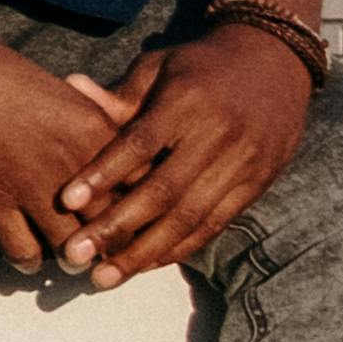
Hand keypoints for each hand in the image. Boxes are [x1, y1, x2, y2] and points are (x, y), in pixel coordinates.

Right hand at [0, 20, 143, 275]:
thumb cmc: (1, 76)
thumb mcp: (66, 94)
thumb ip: (99, 127)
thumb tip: (122, 163)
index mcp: (97, 131)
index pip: (143, 188)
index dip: (143, 212)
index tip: (137, 223)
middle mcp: (72, 162)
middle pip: (113, 224)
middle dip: (113, 244)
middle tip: (107, 253)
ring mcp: (31, 183)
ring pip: (72, 247)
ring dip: (73, 259)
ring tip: (71, 260)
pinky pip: (23, 251)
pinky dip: (28, 261)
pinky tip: (28, 256)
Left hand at [53, 27, 314, 277]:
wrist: (275, 63)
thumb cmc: (199, 67)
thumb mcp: (159, 68)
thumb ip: (118, 94)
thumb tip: (70, 88)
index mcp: (186, 102)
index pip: (139, 144)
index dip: (103, 174)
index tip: (66, 202)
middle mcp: (218, 136)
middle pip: (163, 191)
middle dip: (117, 228)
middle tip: (75, 255)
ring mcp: (243, 164)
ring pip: (190, 217)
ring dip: (145, 252)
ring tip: (105, 277)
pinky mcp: (257, 184)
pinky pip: (215, 224)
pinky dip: (179, 247)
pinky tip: (145, 264)